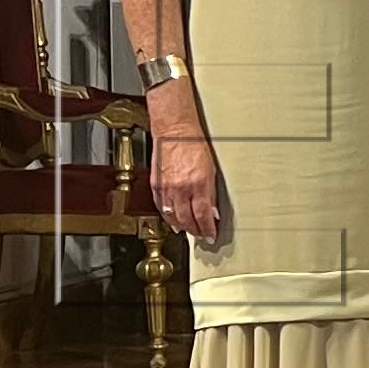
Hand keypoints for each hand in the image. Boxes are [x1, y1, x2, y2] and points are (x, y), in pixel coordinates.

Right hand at [149, 120, 226, 246]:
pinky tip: (173, 221)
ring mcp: (166, 187)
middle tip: (201, 235)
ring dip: (182, 226)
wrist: (174, 131)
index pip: (203, 215)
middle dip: (195, 230)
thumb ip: (210, 194)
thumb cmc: (194, 144)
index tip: (211, 235)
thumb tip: (212, 212)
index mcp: (198, 184)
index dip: (207, 229)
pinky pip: (161, 207)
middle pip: (187, 219)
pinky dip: (167, 216)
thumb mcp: (211, 170)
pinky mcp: (156, 185)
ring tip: (189, 231)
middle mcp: (181, 188)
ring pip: (172, 216)